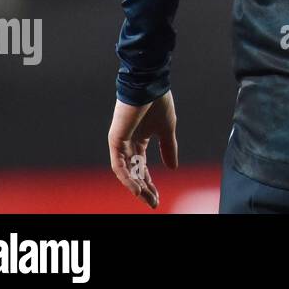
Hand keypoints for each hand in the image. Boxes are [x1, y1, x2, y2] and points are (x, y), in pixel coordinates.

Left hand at [108, 91, 178, 208]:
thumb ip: (168, 149)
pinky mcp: (115, 140)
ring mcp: (120, 143)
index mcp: (140, 142)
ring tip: (146, 197)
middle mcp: (128, 145)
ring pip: (126, 172)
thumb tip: (173, 168)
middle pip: (135, 173)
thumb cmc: (158, 103)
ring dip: (136, 186)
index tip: (158, 197)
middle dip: (145, 189)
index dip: (150, 183)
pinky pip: (119, 165)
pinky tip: (137, 187)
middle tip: (153, 202)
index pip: (143, 169)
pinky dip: (127, 177)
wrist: (149, 86)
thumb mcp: (167, 130)